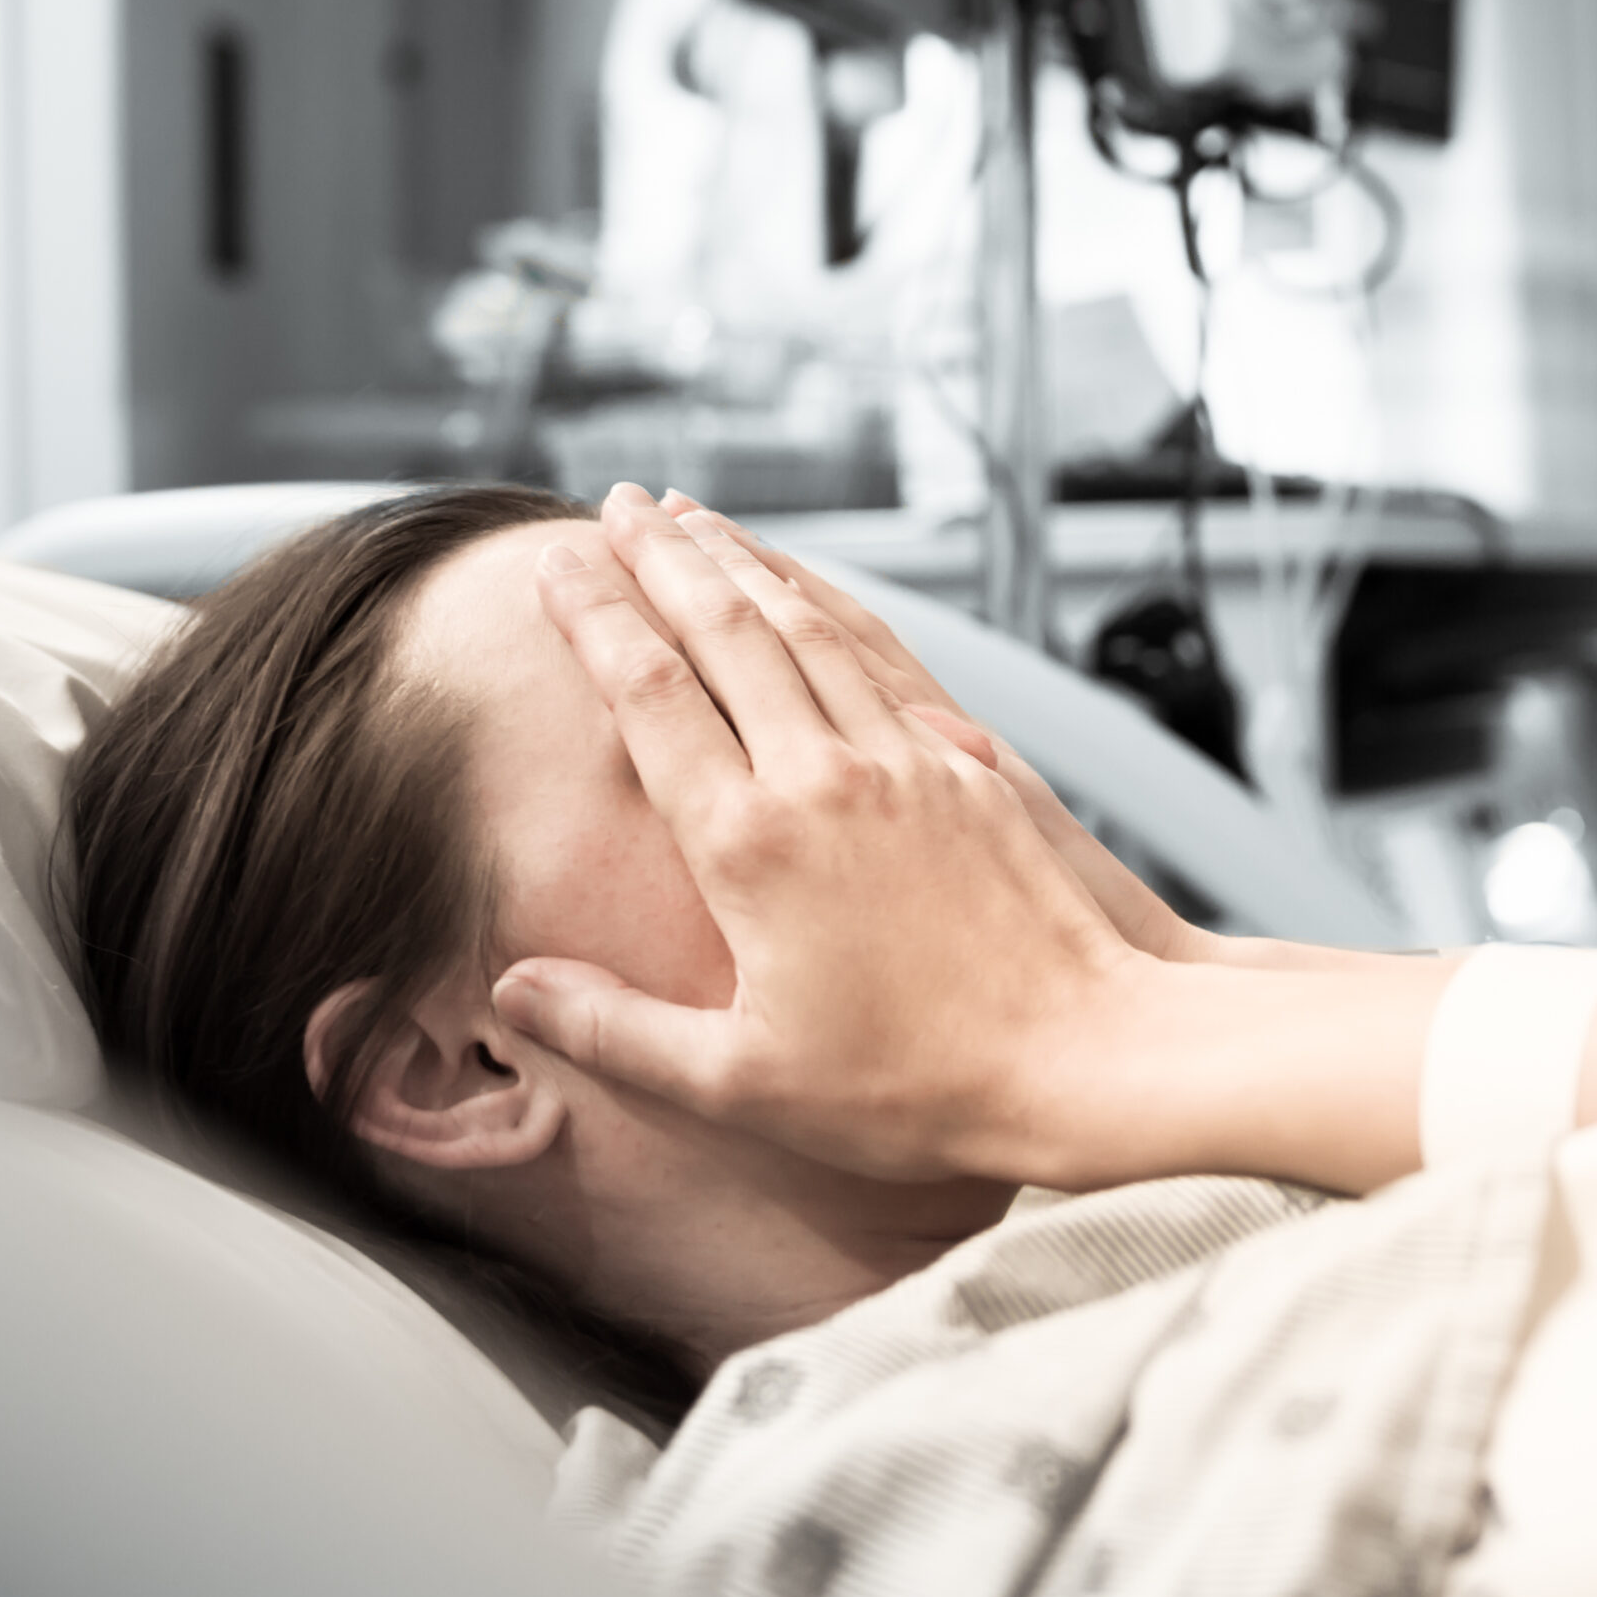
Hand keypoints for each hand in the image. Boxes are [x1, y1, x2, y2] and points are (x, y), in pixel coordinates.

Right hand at [492, 487, 1152, 1187]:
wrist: (1081, 1059)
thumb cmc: (912, 1091)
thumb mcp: (741, 1084)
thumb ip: (617, 1029)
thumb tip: (515, 989)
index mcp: (750, 845)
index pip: (649, 696)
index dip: (595, 621)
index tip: (554, 566)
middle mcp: (823, 778)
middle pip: (724, 632)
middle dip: (661, 559)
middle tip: (613, 505)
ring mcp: (904, 761)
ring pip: (806, 629)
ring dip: (742, 562)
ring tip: (694, 519)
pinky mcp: (968, 768)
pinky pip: (882, 658)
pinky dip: (830, 607)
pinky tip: (810, 593)